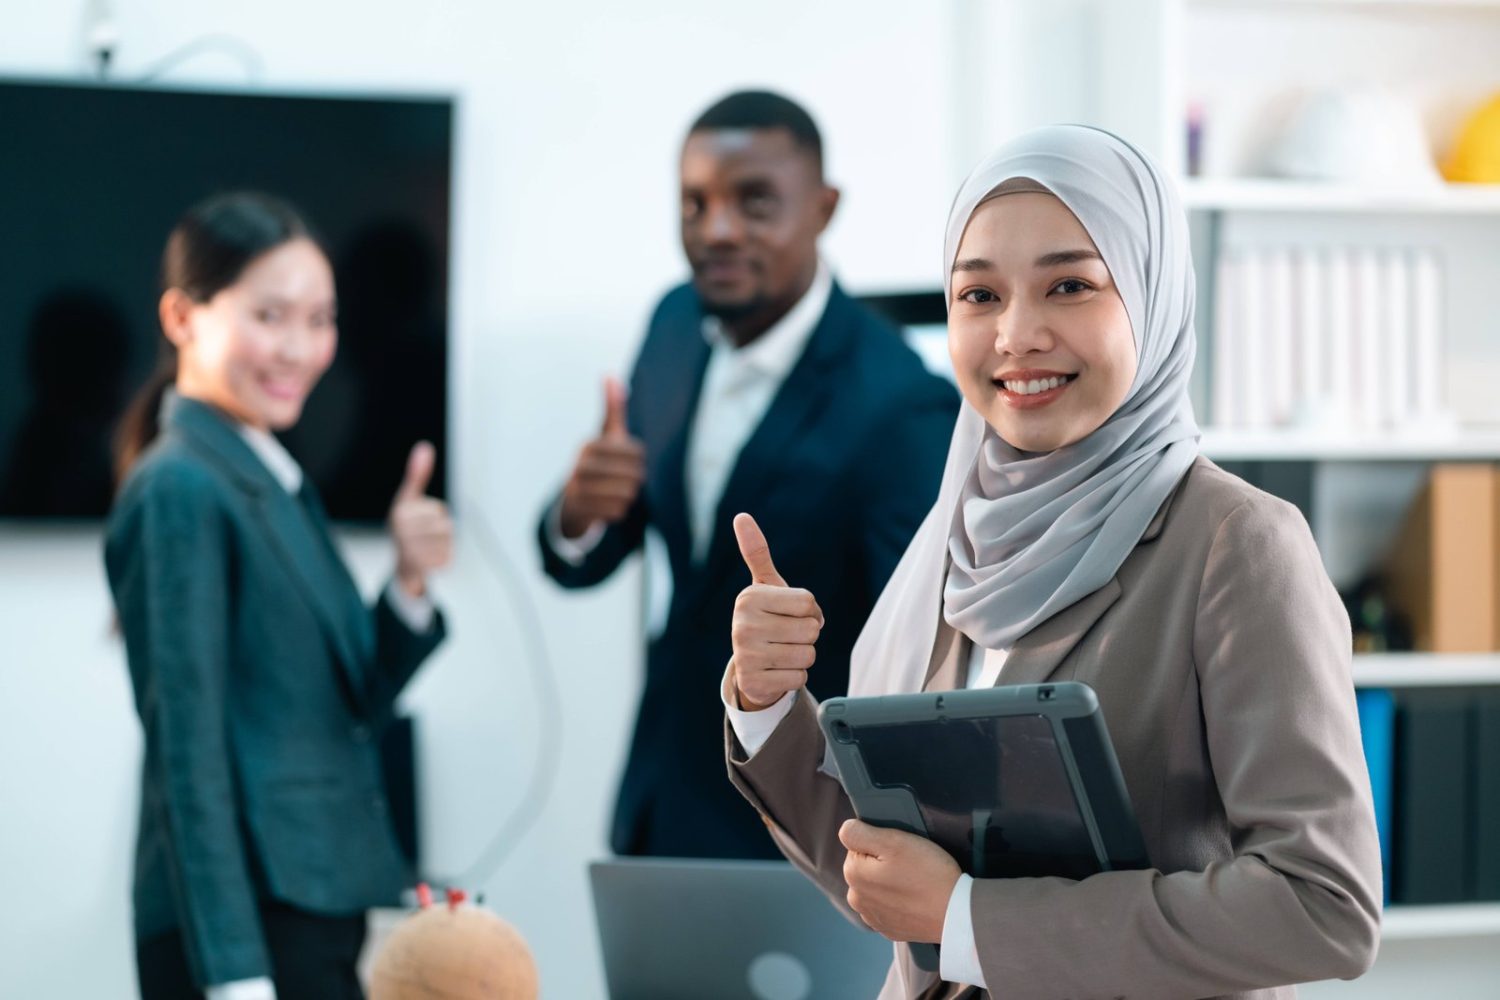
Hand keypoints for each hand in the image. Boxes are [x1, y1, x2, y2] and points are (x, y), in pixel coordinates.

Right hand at [389, 441, 453, 596]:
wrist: (402, 568)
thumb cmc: (408, 529)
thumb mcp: (409, 499)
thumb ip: (417, 475)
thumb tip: (424, 447)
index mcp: (400, 512)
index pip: (439, 510)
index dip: (437, 516)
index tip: (422, 523)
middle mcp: (402, 530)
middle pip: (445, 526)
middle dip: (442, 532)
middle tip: (426, 539)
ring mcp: (409, 550)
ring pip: (447, 542)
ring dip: (444, 546)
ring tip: (428, 549)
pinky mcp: (419, 567)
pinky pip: (447, 558)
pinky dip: (444, 560)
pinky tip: (431, 561)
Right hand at [558, 377, 645, 537]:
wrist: (574, 501)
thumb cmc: (599, 462)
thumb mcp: (606, 435)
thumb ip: (613, 408)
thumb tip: (609, 375)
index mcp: (589, 444)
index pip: (634, 452)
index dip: (640, 458)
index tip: (635, 460)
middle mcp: (579, 464)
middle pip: (631, 474)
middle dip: (636, 479)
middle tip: (631, 479)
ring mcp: (576, 487)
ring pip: (625, 494)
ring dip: (628, 495)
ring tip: (622, 492)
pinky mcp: (579, 508)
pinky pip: (615, 511)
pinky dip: (619, 510)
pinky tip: (613, 505)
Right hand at [729, 513, 823, 709]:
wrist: (749, 666)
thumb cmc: (766, 618)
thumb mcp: (765, 587)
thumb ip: (757, 553)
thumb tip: (741, 516)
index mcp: (749, 598)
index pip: (809, 602)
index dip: (810, 610)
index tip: (790, 614)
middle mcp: (743, 625)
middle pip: (811, 629)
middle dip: (807, 635)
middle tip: (785, 636)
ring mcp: (746, 655)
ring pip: (808, 655)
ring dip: (802, 656)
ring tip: (782, 652)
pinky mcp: (754, 682)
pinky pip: (800, 678)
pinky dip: (795, 676)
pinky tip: (777, 671)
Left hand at [839, 819, 960, 943]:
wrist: (956, 913)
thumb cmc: (927, 874)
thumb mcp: (894, 841)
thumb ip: (861, 833)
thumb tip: (845, 829)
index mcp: (853, 875)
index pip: (858, 845)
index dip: (880, 843)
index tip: (900, 850)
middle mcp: (857, 899)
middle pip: (867, 866)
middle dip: (884, 862)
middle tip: (911, 864)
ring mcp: (873, 917)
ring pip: (878, 887)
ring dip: (891, 882)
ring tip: (916, 881)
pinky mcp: (890, 929)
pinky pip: (890, 906)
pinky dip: (900, 901)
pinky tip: (917, 898)